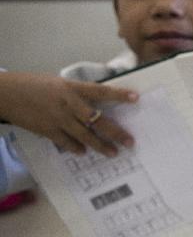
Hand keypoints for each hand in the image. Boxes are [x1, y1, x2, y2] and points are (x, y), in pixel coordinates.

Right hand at [0, 72, 137, 155]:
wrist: (5, 94)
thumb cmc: (33, 85)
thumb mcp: (59, 83)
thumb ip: (77, 92)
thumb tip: (96, 103)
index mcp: (72, 87)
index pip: (101, 90)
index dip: (119, 94)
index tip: (136, 98)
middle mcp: (68, 103)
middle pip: (97, 120)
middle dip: (115, 132)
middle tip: (130, 141)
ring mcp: (58, 119)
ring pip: (85, 135)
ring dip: (100, 145)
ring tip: (113, 153)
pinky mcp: (47, 130)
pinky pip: (66, 142)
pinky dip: (76, 148)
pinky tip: (83, 152)